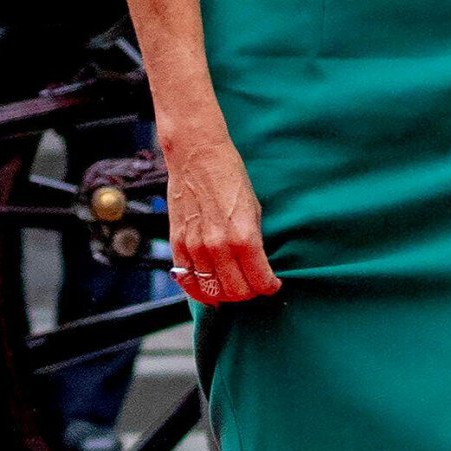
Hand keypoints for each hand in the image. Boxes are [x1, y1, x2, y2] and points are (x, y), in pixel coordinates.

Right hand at [166, 131, 280, 304]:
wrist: (197, 155)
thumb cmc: (229, 177)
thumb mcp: (254, 209)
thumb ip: (254, 241)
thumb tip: (257, 266)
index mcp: (244, 236)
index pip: (259, 280)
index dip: (269, 287)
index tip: (272, 285)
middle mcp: (218, 245)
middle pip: (236, 291)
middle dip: (249, 293)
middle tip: (253, 287)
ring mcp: (195, 246)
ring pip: (212, 290)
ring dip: (226, 294)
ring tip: (234, 288)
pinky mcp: (177, 243)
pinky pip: (186, 281)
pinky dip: (199, 291)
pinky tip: (210, 291)